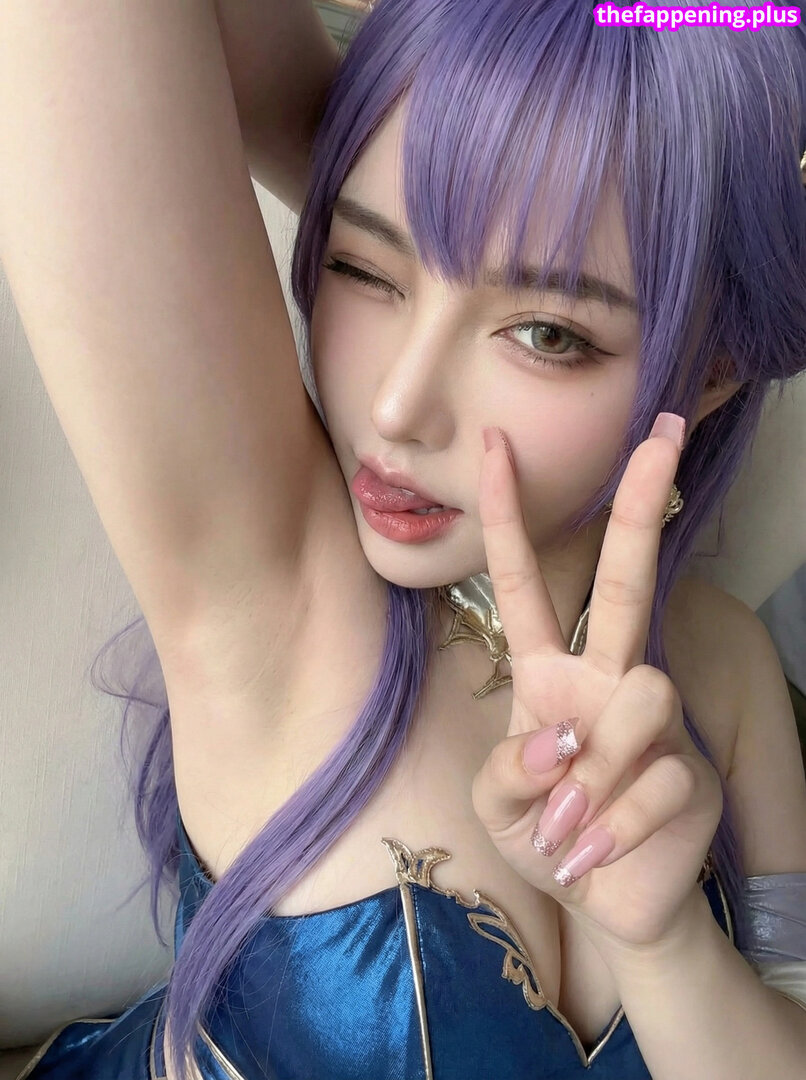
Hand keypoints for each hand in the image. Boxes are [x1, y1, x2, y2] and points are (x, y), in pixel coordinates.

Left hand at [470, 416, 723, 954]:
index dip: (504, 518)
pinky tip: (595, 855)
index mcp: (548, 674)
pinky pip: (653, 784)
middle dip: (640, 506)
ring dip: (593, 776)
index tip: (493, 447)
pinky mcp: (690, 771)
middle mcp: (604, 680)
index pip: (522, 584)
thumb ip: (507, 770)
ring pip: (642, 696)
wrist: (604, 899)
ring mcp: (654, 721)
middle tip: (665, 431)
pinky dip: (609, 831)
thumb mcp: (495, 804)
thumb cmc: (542, 832)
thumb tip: (561, 741)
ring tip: (568, 826)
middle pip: (624, 581)